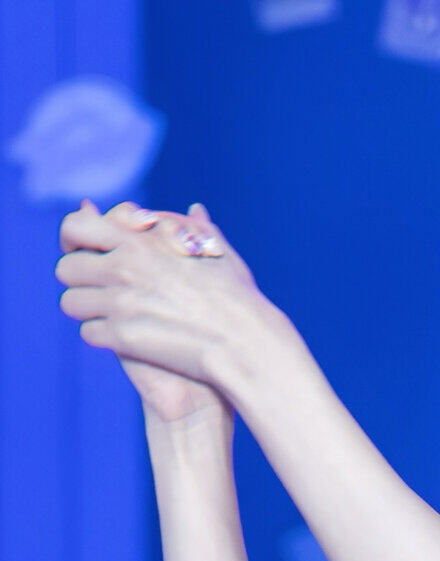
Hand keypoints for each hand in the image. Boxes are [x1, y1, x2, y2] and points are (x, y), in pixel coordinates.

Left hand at [55, 198, 275, 420]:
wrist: (245, 344)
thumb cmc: (237, 298)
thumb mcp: (216, 251)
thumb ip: (194, 226)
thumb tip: (194, 208)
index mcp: (138, 240)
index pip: (75, 227)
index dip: (73, 240)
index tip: (83, 252)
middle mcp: (122, 268)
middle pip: (65, 268)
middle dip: (78, 280)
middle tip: (95, 290)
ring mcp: (119, 304)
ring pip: (71, 303)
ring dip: (87, 310)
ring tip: (109, 316)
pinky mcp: (123, 339)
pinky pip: (89, 334)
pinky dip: (103, 337)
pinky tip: (123, 339)